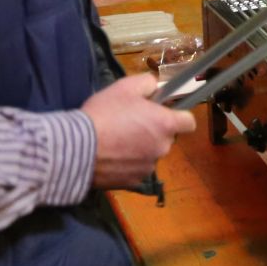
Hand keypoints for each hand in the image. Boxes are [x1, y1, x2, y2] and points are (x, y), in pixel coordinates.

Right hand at [81, 73, 195, 189]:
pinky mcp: (134, 182)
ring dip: (140, 148)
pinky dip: (127, 164)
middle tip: (130, 123)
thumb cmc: (104, 113)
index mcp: (166, 124)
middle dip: (154, 131)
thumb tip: (156, 88)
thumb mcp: (125, 87)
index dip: (178, 116)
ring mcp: (149, 167)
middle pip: (167, 138)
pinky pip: (136, 169)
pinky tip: (110, 156)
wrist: (77, 148)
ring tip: (116, 141)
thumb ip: (148, 84)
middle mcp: (163, 148)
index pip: (189, 122)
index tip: (163, 112)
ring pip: (151, 154)